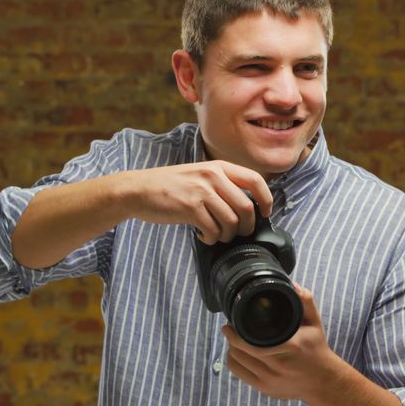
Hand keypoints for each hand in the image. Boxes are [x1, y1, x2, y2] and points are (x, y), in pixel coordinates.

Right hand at [121, 160, 272, 243]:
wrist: (138, 190)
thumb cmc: (169, 185)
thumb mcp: (199, 174)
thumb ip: (221, 184)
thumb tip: (246, 207)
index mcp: (219, 167)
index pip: (256, 180)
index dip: (266, 200)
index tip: (265, 213)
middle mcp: (213, 176)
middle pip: (246, 208)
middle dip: (246, 227)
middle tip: (237, 233)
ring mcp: (202, 191)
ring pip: (231, 222)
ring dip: (226, 235)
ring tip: (216, 235)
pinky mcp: (190, 208)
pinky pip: (213, 230)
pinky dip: (211, 238)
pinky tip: (203, 235)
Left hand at [222, 284, 342, 400]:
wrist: (322, 381)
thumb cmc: (316, 349)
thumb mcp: (315, 324)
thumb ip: (306, 302)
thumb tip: (294, 286)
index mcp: (290, 347)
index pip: (251, 341)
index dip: (236, 330)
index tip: (232, 320)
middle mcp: (278, 366)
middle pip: (240, 350)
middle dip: (231, 336)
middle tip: (230, 327)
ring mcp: (270, 380)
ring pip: (237, 361)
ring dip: (231, 348)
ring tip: (234, 339)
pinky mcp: (265, 389)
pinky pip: (238, 373)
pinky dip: (234, 361)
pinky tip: (237, 353)